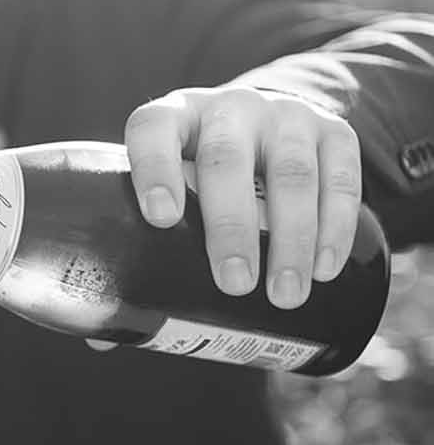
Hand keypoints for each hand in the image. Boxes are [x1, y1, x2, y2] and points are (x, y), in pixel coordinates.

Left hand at [122, 85, 362, 305]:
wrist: (274, 130)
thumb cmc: (203, 178)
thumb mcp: (173, 192)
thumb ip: (142, 249)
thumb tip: (104, 335)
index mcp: (173, 119)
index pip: (154, 130)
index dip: (153, 169)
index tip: (159, 218)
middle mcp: (228, 109)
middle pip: (226, 159)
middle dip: (231, 227)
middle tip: (234, 285)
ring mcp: (284, 116)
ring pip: (290, 172)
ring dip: (291, 238)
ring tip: (285, 294)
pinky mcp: (333, 131)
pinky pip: (340, 176)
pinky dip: (334, 226)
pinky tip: (324, 268)